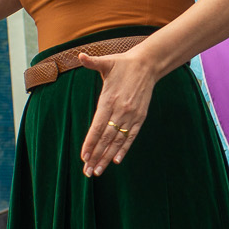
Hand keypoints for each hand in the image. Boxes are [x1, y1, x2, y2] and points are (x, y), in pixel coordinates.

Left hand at [76, 46, 158, 175]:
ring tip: (98, 171)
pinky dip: (124, 149)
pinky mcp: (140, 117)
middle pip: (106, 139)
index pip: (97, 127)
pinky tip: (116, 160)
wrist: (148, 64)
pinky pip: (131, 136)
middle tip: (88, 172)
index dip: (90, 143)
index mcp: (109, 100)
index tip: (83, 157)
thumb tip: (80, 56)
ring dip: (107, 157)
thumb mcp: (107, 61)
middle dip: (96, 156)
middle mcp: (120, 110)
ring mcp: (131, 115)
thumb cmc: (123, 63)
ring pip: (117, 141)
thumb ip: (92, 62)